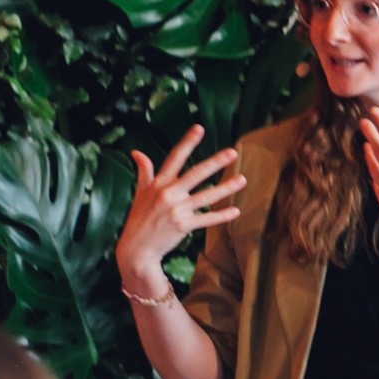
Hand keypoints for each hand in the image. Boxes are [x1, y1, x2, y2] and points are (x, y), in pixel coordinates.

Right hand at [118, 125, 247, 288]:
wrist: (136, 249)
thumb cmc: (139, 219)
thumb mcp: (140, 192)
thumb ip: (143, 171)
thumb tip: (136, 152)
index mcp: (158, 183)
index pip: (175, 158)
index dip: (187, 142)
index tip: (199, 128)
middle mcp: (168, 193)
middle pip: (195, 174)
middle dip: (215, 162)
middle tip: (232, 153)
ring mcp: (176, 210)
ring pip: (206, 196)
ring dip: (226, 188)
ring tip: (242, 180)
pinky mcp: (183, 226)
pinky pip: (206, 219)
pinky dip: (221, 216)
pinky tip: (235, 211)